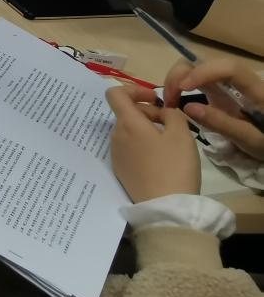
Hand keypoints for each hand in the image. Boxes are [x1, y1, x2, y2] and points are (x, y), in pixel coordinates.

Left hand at [106, 84, 199, 202]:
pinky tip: (160, 159)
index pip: (115, 93)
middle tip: (171, 124)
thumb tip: (162, 113)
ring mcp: (116, 154)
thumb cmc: (175, 166)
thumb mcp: (182, 134)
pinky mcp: (120, 169)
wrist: (166, 207)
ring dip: (145, 129)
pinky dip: (142, 145)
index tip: (154, 99)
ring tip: (169, 143)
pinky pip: (128, 148)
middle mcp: (115, 136)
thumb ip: (172, 114)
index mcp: (127, 124)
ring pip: (128, 131)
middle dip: (147, 112)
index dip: (134, 89)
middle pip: (126, 113)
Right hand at [165, 58, 263, 159]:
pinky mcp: (218, 89)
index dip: (204, 72)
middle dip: (181, 74)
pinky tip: (174, 100)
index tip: (184, 89)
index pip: (229, 68)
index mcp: (254, 89)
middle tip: (168, 99)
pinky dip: (180, 85)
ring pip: (196, 66)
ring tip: (169, 101)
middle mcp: (237, 79)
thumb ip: (222, 123)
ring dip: (177, 79)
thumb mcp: (250, 140)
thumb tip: (187, 107)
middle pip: (206, 62)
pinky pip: (196, 78)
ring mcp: (226, 83)